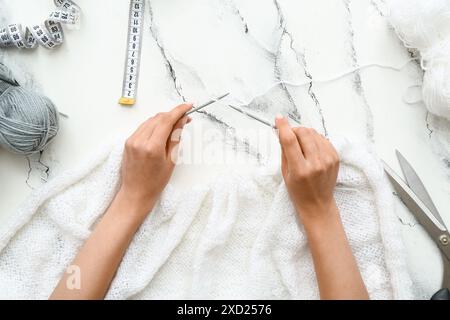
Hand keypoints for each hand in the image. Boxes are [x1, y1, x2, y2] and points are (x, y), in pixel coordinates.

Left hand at [118, 103, 192, 218]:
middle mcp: (140, 141)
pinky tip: (162, 130)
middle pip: (158, 118)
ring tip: (175, 125)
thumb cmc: (155, 182)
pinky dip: (154, 125)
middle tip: (186, 118)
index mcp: (152, 147)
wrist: (136, 193)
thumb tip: (182, 121)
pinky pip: (143, 127)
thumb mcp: (171, 160)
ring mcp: (131, 140)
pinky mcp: (128, 142)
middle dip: (173, 115)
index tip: (188, 106)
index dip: (179, 110)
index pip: (166, 120)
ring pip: (150, 120)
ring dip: (163, 119)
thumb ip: (175, 137)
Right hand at [275, 116, 339, 226]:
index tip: (279, 118)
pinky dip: (315, 140)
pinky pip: (323, 139)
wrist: (318, 203)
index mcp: (300, 169)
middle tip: (290, 136)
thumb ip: (285, 151)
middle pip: (304, 133)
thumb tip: (283, 131)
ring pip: (314, 133)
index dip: (284, 127)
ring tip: (301, 145)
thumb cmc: (298, 190)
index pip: (290, 141)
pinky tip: (311, 149)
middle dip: (295, 130)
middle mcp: (316, 163)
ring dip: (305, 134)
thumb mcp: (286, 173)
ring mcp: (328, 160)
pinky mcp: (335, 157)